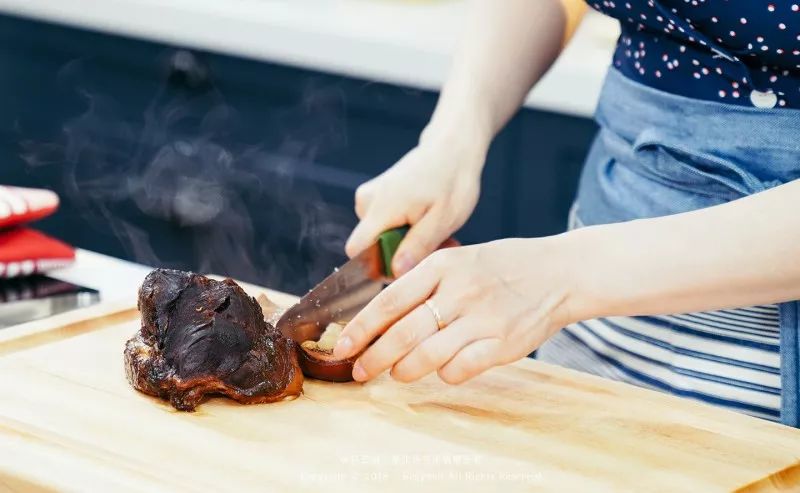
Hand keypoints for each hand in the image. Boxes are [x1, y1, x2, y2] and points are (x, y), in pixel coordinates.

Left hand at [333, 237, 576, 383]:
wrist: (560, 272)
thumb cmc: (503, 266)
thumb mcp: (460, 259)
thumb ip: (424, 284)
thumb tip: (381, 318)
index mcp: (442, 266)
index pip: (388, 302)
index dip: (360, 330)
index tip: (342, 347)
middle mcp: (459, 291)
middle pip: (401, 334)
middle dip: (373, 358)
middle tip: (358, 372)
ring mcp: (482, 319)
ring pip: (426, 357)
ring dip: (404, 371)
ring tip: (398, 373)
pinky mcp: (503, 345)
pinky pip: (458, 370)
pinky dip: (444, 374)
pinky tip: (443, 368)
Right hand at [345, 133, 486, 276]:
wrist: (452, 148)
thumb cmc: (452, 180)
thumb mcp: (442, 219)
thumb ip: (417, 246)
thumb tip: (395, 271)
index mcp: (381, 208)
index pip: (356, 251)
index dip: (378, 267)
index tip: (410, 265)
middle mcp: (367, 201)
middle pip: (371, 247)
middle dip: (403, 255)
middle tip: (438, 247)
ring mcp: (370, 197)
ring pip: (381, 238)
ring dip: (409, 243)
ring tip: (438, 234)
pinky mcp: (376, 196)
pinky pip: (384, 225)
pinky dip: (407, 230)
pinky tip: (429, 224)